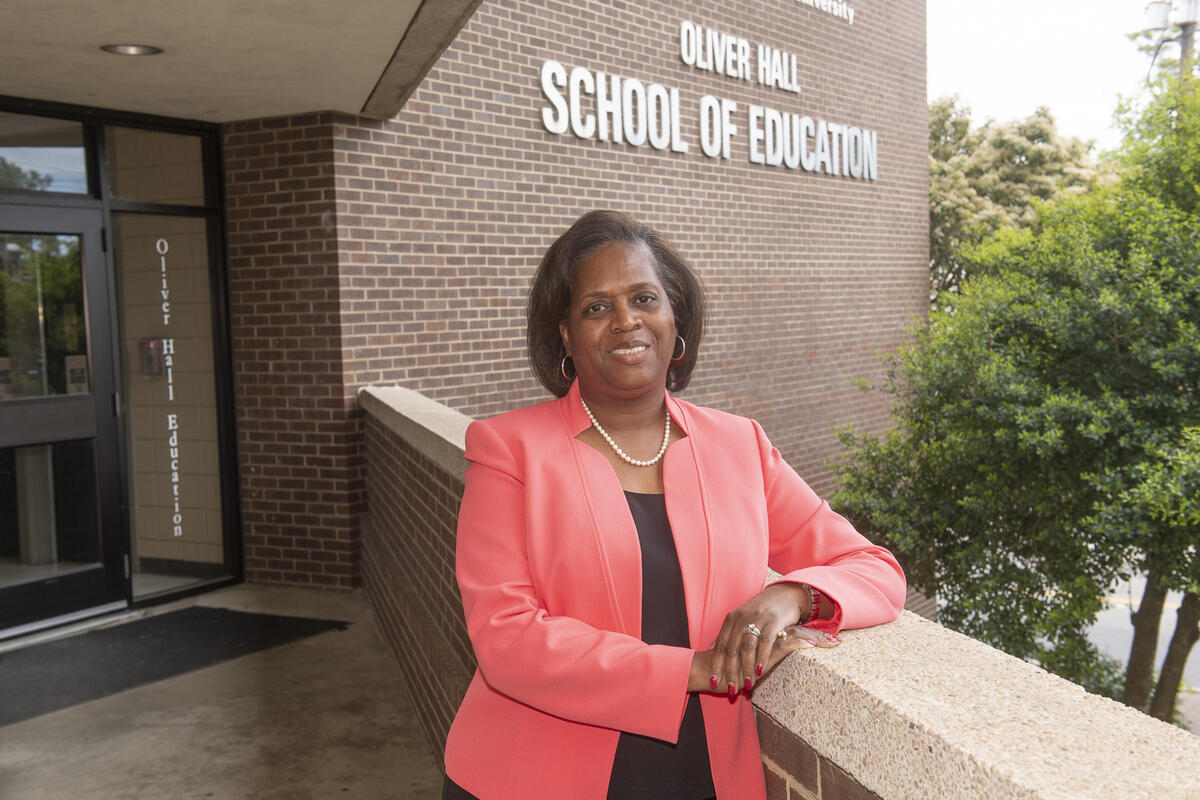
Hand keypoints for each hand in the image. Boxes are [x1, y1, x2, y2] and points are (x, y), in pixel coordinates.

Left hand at [706, 584, 840, 695]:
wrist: (783, 595)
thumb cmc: (760, 611)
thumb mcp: (740, 620)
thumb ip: (727, 634)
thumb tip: (710, 650)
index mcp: (731, 619)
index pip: (720, 645)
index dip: (716, 664)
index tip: (712, 681)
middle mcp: (742, 618)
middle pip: (732, 648)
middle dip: (730, 671)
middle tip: (730, 689)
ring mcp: (758, 619)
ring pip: (748, 646)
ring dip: (746, 667)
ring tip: (747, 684)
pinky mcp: (774, 621)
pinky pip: (766, 642)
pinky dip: (762, 657)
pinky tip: (761, 670)